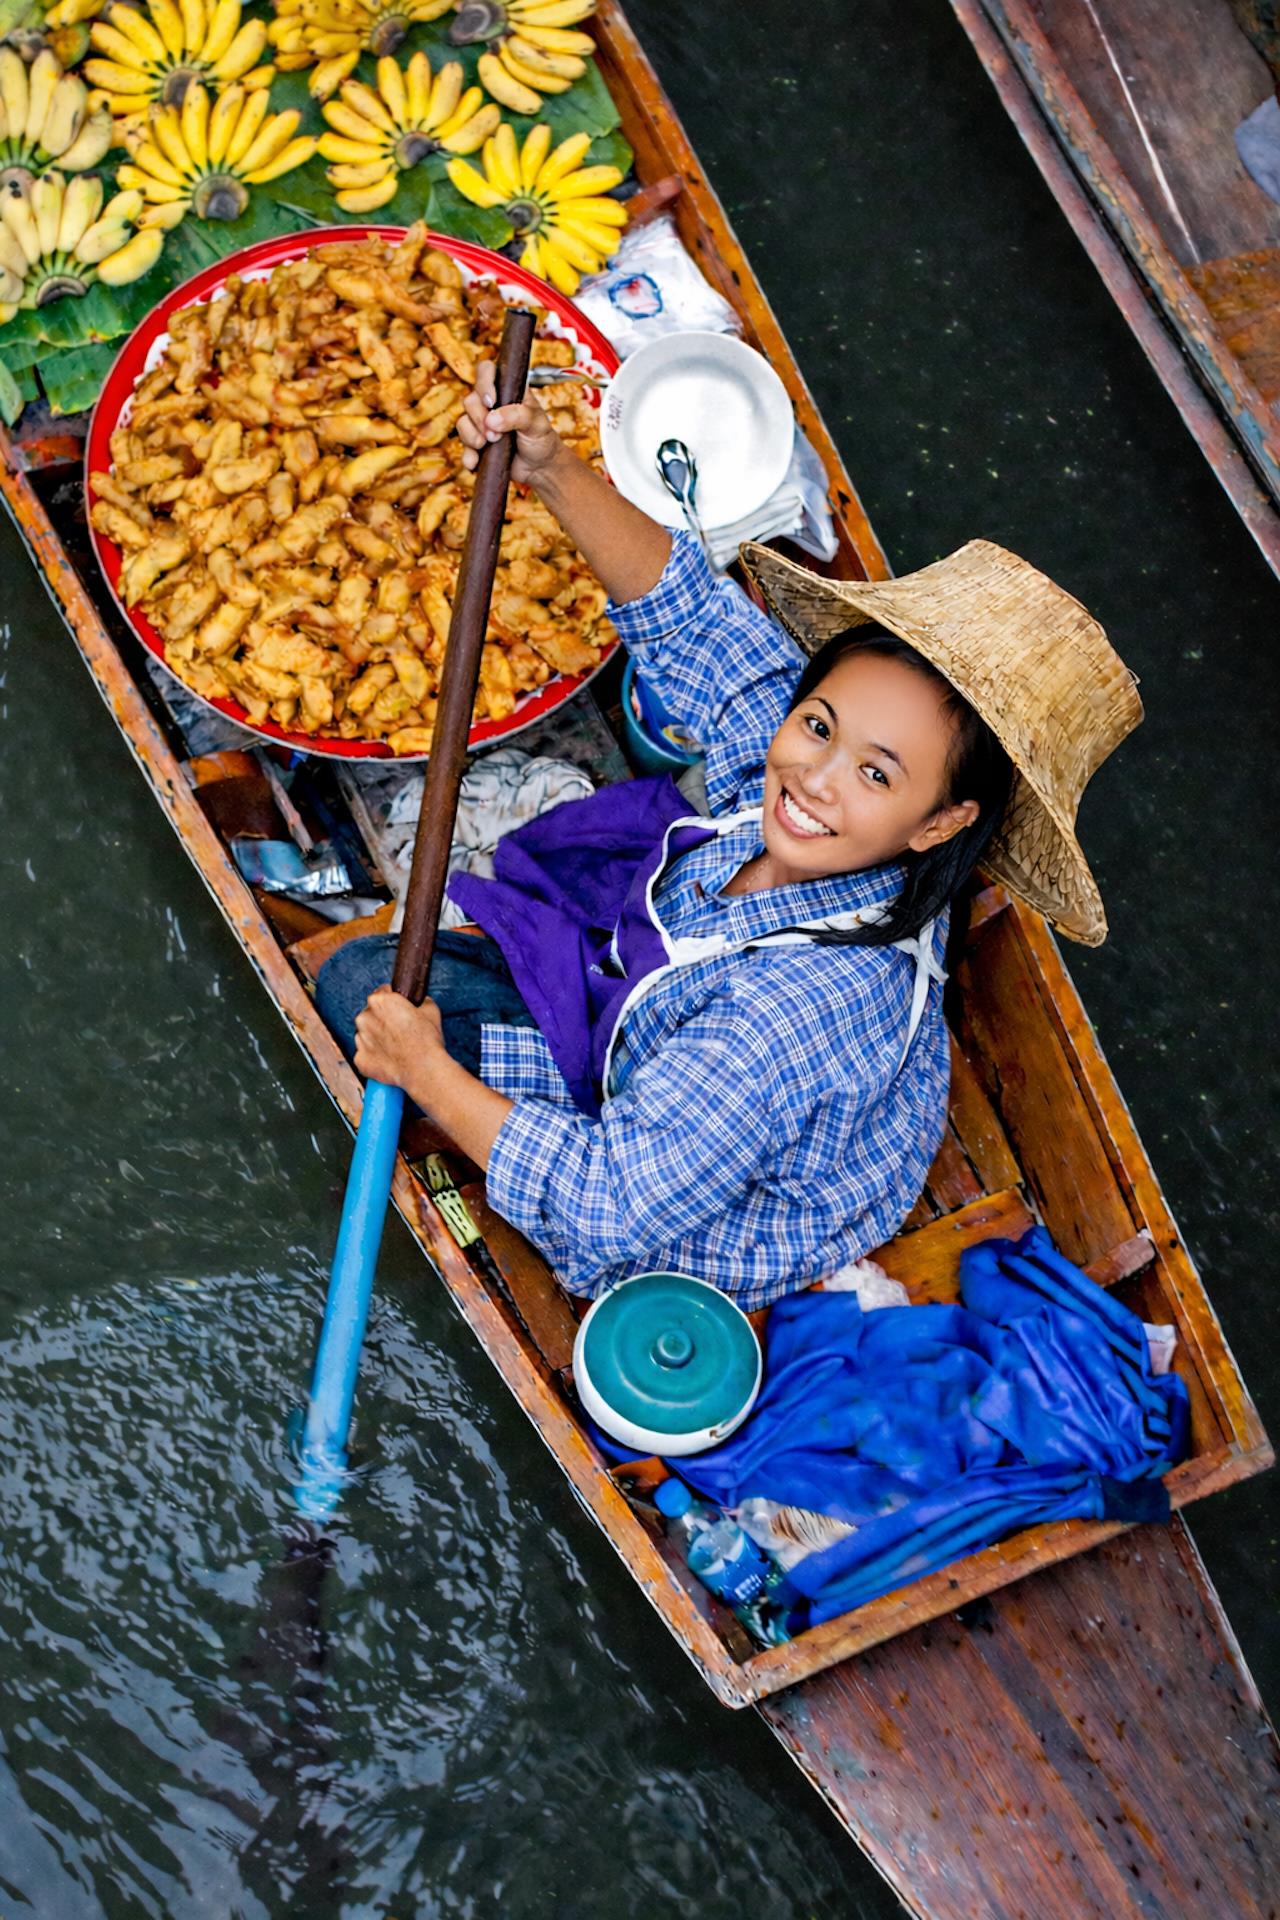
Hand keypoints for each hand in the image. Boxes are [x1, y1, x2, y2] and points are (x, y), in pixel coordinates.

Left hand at [353, 986, 444, 1092]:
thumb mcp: (431, 1010)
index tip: (398, 1010)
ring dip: (377, 1039)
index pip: (381, 993)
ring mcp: (360, 1040)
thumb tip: (420, 1003)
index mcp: (380, 1001)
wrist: (423, 1068)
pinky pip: (365, 1055)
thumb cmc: (426, 1040)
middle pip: (371, 1014)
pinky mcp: (360, 1059)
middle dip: (383, 1021)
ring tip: (395, 1047)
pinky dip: (374, 1057)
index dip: (392, 1001)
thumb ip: (420, 1002)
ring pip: (366, 1035)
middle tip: (400, 1031)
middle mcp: (365, 1018)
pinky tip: (389, 1059)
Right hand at [458, 359, 563, 484]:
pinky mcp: (476, 444)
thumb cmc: (541, 439)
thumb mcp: (536, 423)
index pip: (486, 371)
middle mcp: (491, 404)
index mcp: (506, 389)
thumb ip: (517, 416)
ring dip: (472, 436)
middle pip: (470, 400)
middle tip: (495, 435)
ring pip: (462, 422)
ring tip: (488, 445)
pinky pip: (463, 446)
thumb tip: (491, 420)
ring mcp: (481, 424)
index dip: (484, 382)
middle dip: (480, 418)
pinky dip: (467, 455)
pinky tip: (475, 462)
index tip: (491, 402)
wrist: (540, 468)